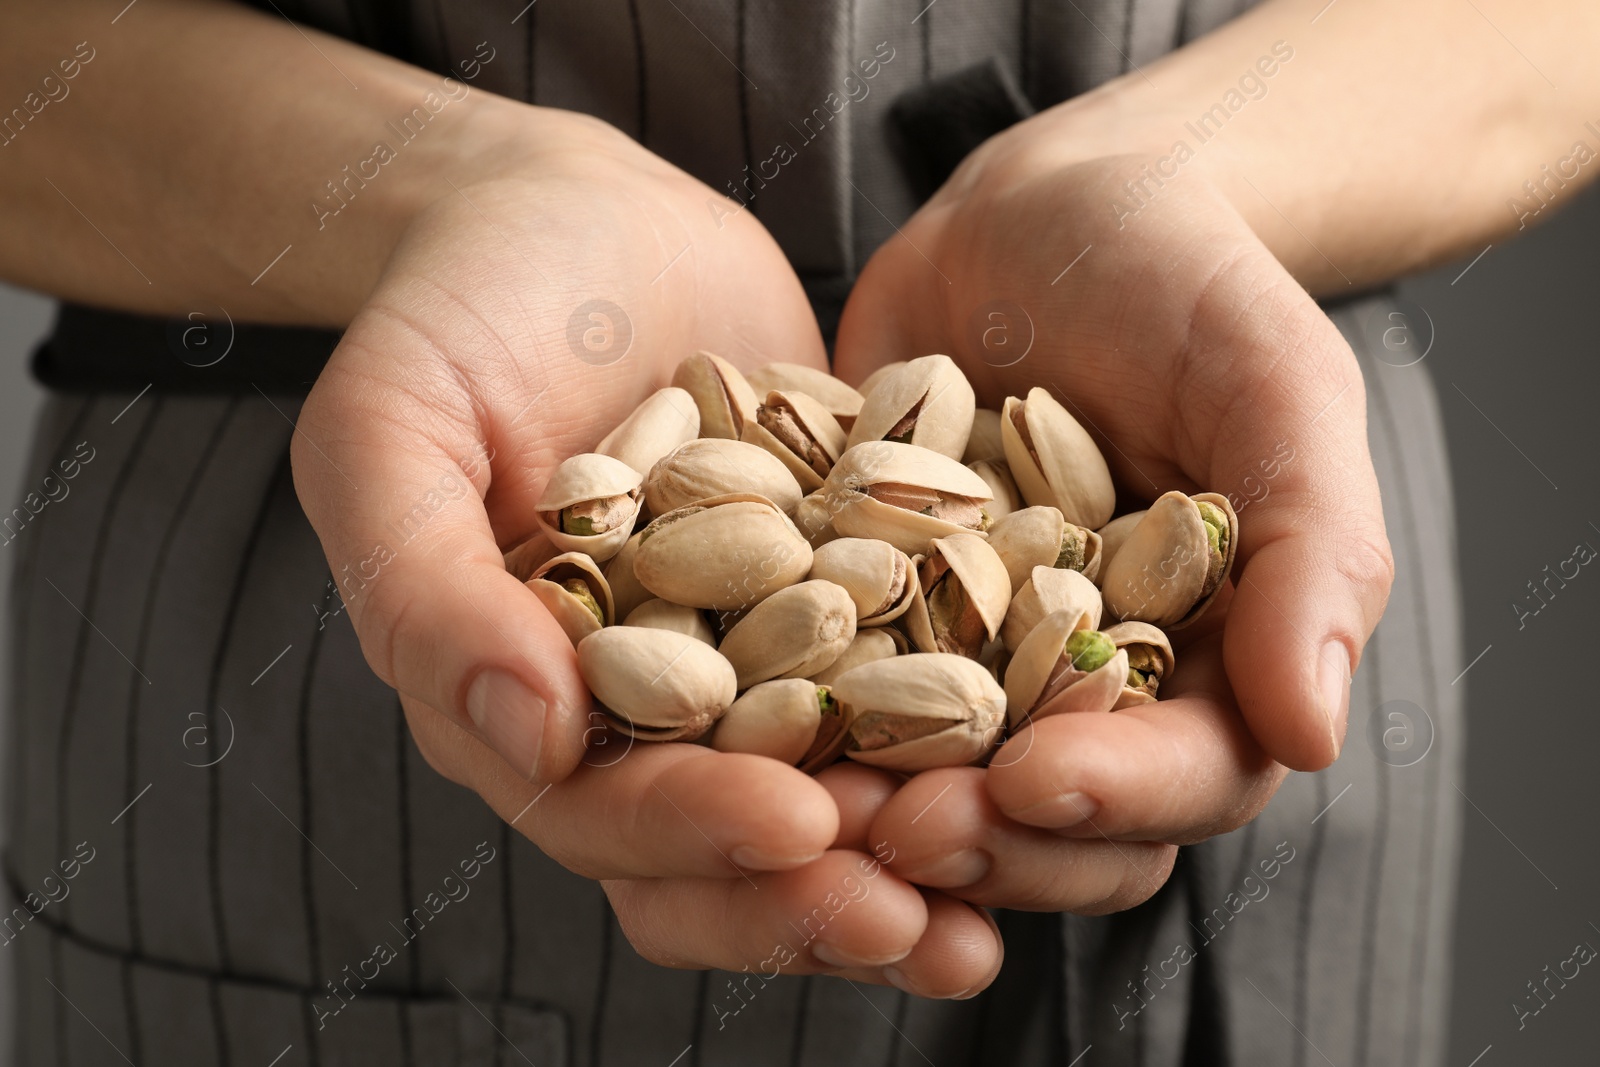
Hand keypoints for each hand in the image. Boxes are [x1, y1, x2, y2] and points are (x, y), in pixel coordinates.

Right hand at [291, 108, 999, 992]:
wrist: (577, 219)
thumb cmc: (455, 314)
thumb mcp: (390, 434)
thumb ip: (428, 592)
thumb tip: (529, 737)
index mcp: (528, 705)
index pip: (608, 818)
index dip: (698, 839)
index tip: (798, 828)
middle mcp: (648, 707)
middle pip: (733, 847)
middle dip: (824, 893)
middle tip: (929, 919)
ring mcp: (755, 652)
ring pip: (837, 790)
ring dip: (919, 853)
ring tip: (1010, 885)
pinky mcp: (846, 587)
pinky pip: (917, 671)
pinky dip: (982, 717)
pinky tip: (1060, 734)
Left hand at [833, 138, 1393, 910]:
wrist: (1039, 215)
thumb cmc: (1182, 281)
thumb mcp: (1272, 381)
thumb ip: (1313, 545)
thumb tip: (1314, 734)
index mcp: (1211, 660)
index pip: (1190, 774)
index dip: (1118, 798)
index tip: (1035, 784)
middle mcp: (1087, 687)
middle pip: (1053, 822)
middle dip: (985, 840)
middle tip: (897, 832)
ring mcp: (968, 661)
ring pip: (931, 786)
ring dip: (872, 813)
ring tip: (803, 804)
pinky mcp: (864, 619)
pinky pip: (820, 691)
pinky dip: (778, 722)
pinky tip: (721, 725)